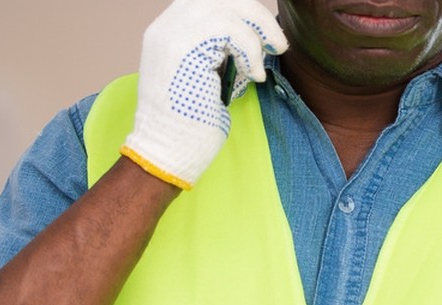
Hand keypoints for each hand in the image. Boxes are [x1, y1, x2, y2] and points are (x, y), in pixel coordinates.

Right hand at [122, 0, 287, 189]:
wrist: (168, 151)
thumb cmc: (189, 122)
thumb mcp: (203, 73)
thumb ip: (216, 49)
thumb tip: (250, 33)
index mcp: (167, 30)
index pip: (208, 1)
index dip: (241, 10)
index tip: (263, 34)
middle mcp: (165, 27)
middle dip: (254, 14)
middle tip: (275, 42)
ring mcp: (172, 35)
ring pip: (228, 7)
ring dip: (257, 32)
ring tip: (265, 60)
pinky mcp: (184, 50)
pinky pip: (231, 30)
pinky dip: (251, 51)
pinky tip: (253, 75)